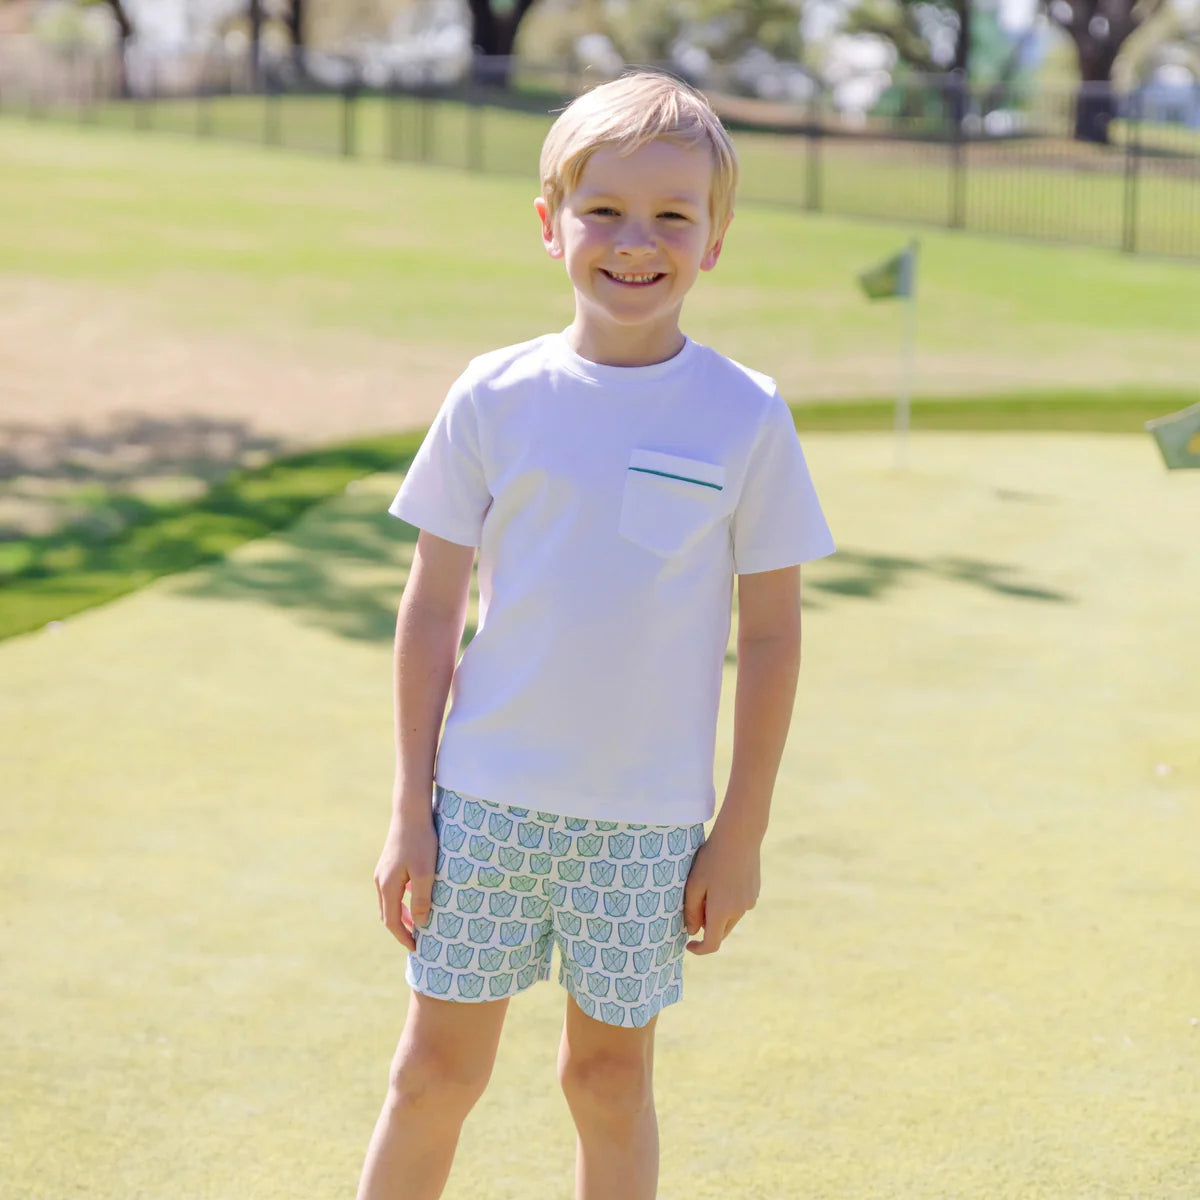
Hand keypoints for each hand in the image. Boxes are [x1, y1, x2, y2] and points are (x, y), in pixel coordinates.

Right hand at [373, 813, 436, 950]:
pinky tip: (414, 900)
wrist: (410, 812)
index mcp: (388, 886)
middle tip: (416, 941)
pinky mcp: (388, 863)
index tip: (416, 948)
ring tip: (416, 925)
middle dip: (401, 930)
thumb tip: (420, 924)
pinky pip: (392, 890)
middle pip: (387, 914)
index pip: (392, 921)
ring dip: (401, 916)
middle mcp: (380, 881)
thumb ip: (421, 899)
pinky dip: (401, 902)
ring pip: (389, 902)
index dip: (404, 937)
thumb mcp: (425, 872)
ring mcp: (382, 871)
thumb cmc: (421, 841)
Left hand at [683, 825, 760, 955]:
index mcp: (721, 911)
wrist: (740, 837)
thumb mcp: (694, 883)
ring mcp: (749, 902)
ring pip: (731, 918)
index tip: (689, 944)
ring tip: (711, 886)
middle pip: (721, 931)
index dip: (699, 949)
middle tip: (697, 904)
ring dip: (720, 912)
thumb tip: (692, 931)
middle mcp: (738, 911)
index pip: (712, 944)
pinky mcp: (755, 893)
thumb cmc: (711, 858)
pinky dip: (730, 902)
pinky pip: (739, 906)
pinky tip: (724, 879)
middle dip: (708, 926)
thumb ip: (691, 911)